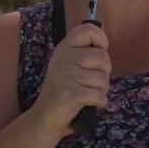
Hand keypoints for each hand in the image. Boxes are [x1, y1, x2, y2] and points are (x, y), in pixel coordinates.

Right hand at [31, 22, 110, 137]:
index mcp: (65, 48)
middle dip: (104, 74)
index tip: (98, 54)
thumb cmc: (64, 90)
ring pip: (103, 80)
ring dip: (101, 91)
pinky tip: (88, 103)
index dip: (101, 40)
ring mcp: (66, 76)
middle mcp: (64, 58)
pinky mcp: (70, 94)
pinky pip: (100, 96)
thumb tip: (103, 35)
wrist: (45, 117)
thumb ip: (84, 51)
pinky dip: (99, 103)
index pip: (89, 30)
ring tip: (86, 93)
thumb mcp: (69, 64)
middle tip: (90, 82)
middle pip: (103, 57)